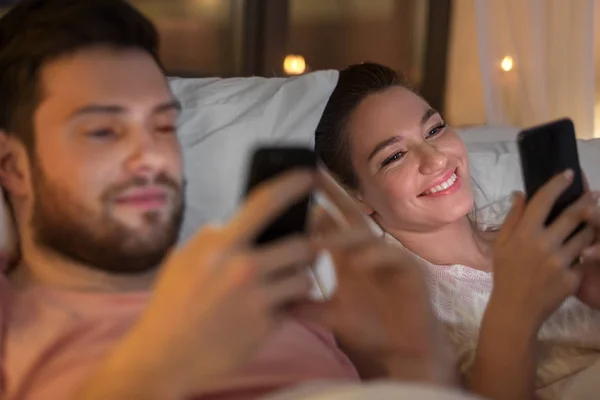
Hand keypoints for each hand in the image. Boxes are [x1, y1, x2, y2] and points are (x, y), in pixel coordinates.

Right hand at [119, 170, 317, 396]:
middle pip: (303, 244)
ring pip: (305, 277)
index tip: (310, 175)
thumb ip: (216, 238)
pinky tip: (269, 309)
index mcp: (221, 243)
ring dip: (300, 279)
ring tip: (283, 284)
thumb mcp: (185, 258)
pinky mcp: (267, 326)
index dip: (294, 184)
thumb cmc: (172, 302)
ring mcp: (258, 298)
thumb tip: (241, 221)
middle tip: (302, 252)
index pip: (266, 201)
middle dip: (308, 248)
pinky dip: (288, 306)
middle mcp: (243, 267)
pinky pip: (294, 306)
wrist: (164, 354)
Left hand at [295, 170, 455, 385]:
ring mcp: (387, 258)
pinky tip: (357, 262)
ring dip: (341, 236)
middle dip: (331, 194)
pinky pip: (392, 256)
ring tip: (318, 243)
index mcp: (345, 256)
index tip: (290, 190)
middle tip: (311, 176)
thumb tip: (273, 299)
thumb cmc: (368, 331)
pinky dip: (374, 256)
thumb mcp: (329, 316)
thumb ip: (306, 304)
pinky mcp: (409, 271)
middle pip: (347, 214)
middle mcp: (365, 251)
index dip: (310, 206)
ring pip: (364, 235)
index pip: (327, 222)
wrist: (402, 354)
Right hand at [491, 170, 597, 330]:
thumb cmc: (505, 274)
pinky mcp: (572, 276)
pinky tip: (580, 255)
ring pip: (584, 236)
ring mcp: (560, 261)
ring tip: (591, 223)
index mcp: (524, 233)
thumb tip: (521, 194)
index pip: (543, 201)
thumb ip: (513, 218)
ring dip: (589, 227)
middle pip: (573, 215)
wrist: (516, 309)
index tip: (569, 174)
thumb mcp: (501, 245)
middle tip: (594, 193)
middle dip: (586, 201)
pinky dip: (582, 255)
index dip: (558, 184)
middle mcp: (544, 243)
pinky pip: (582, 259)